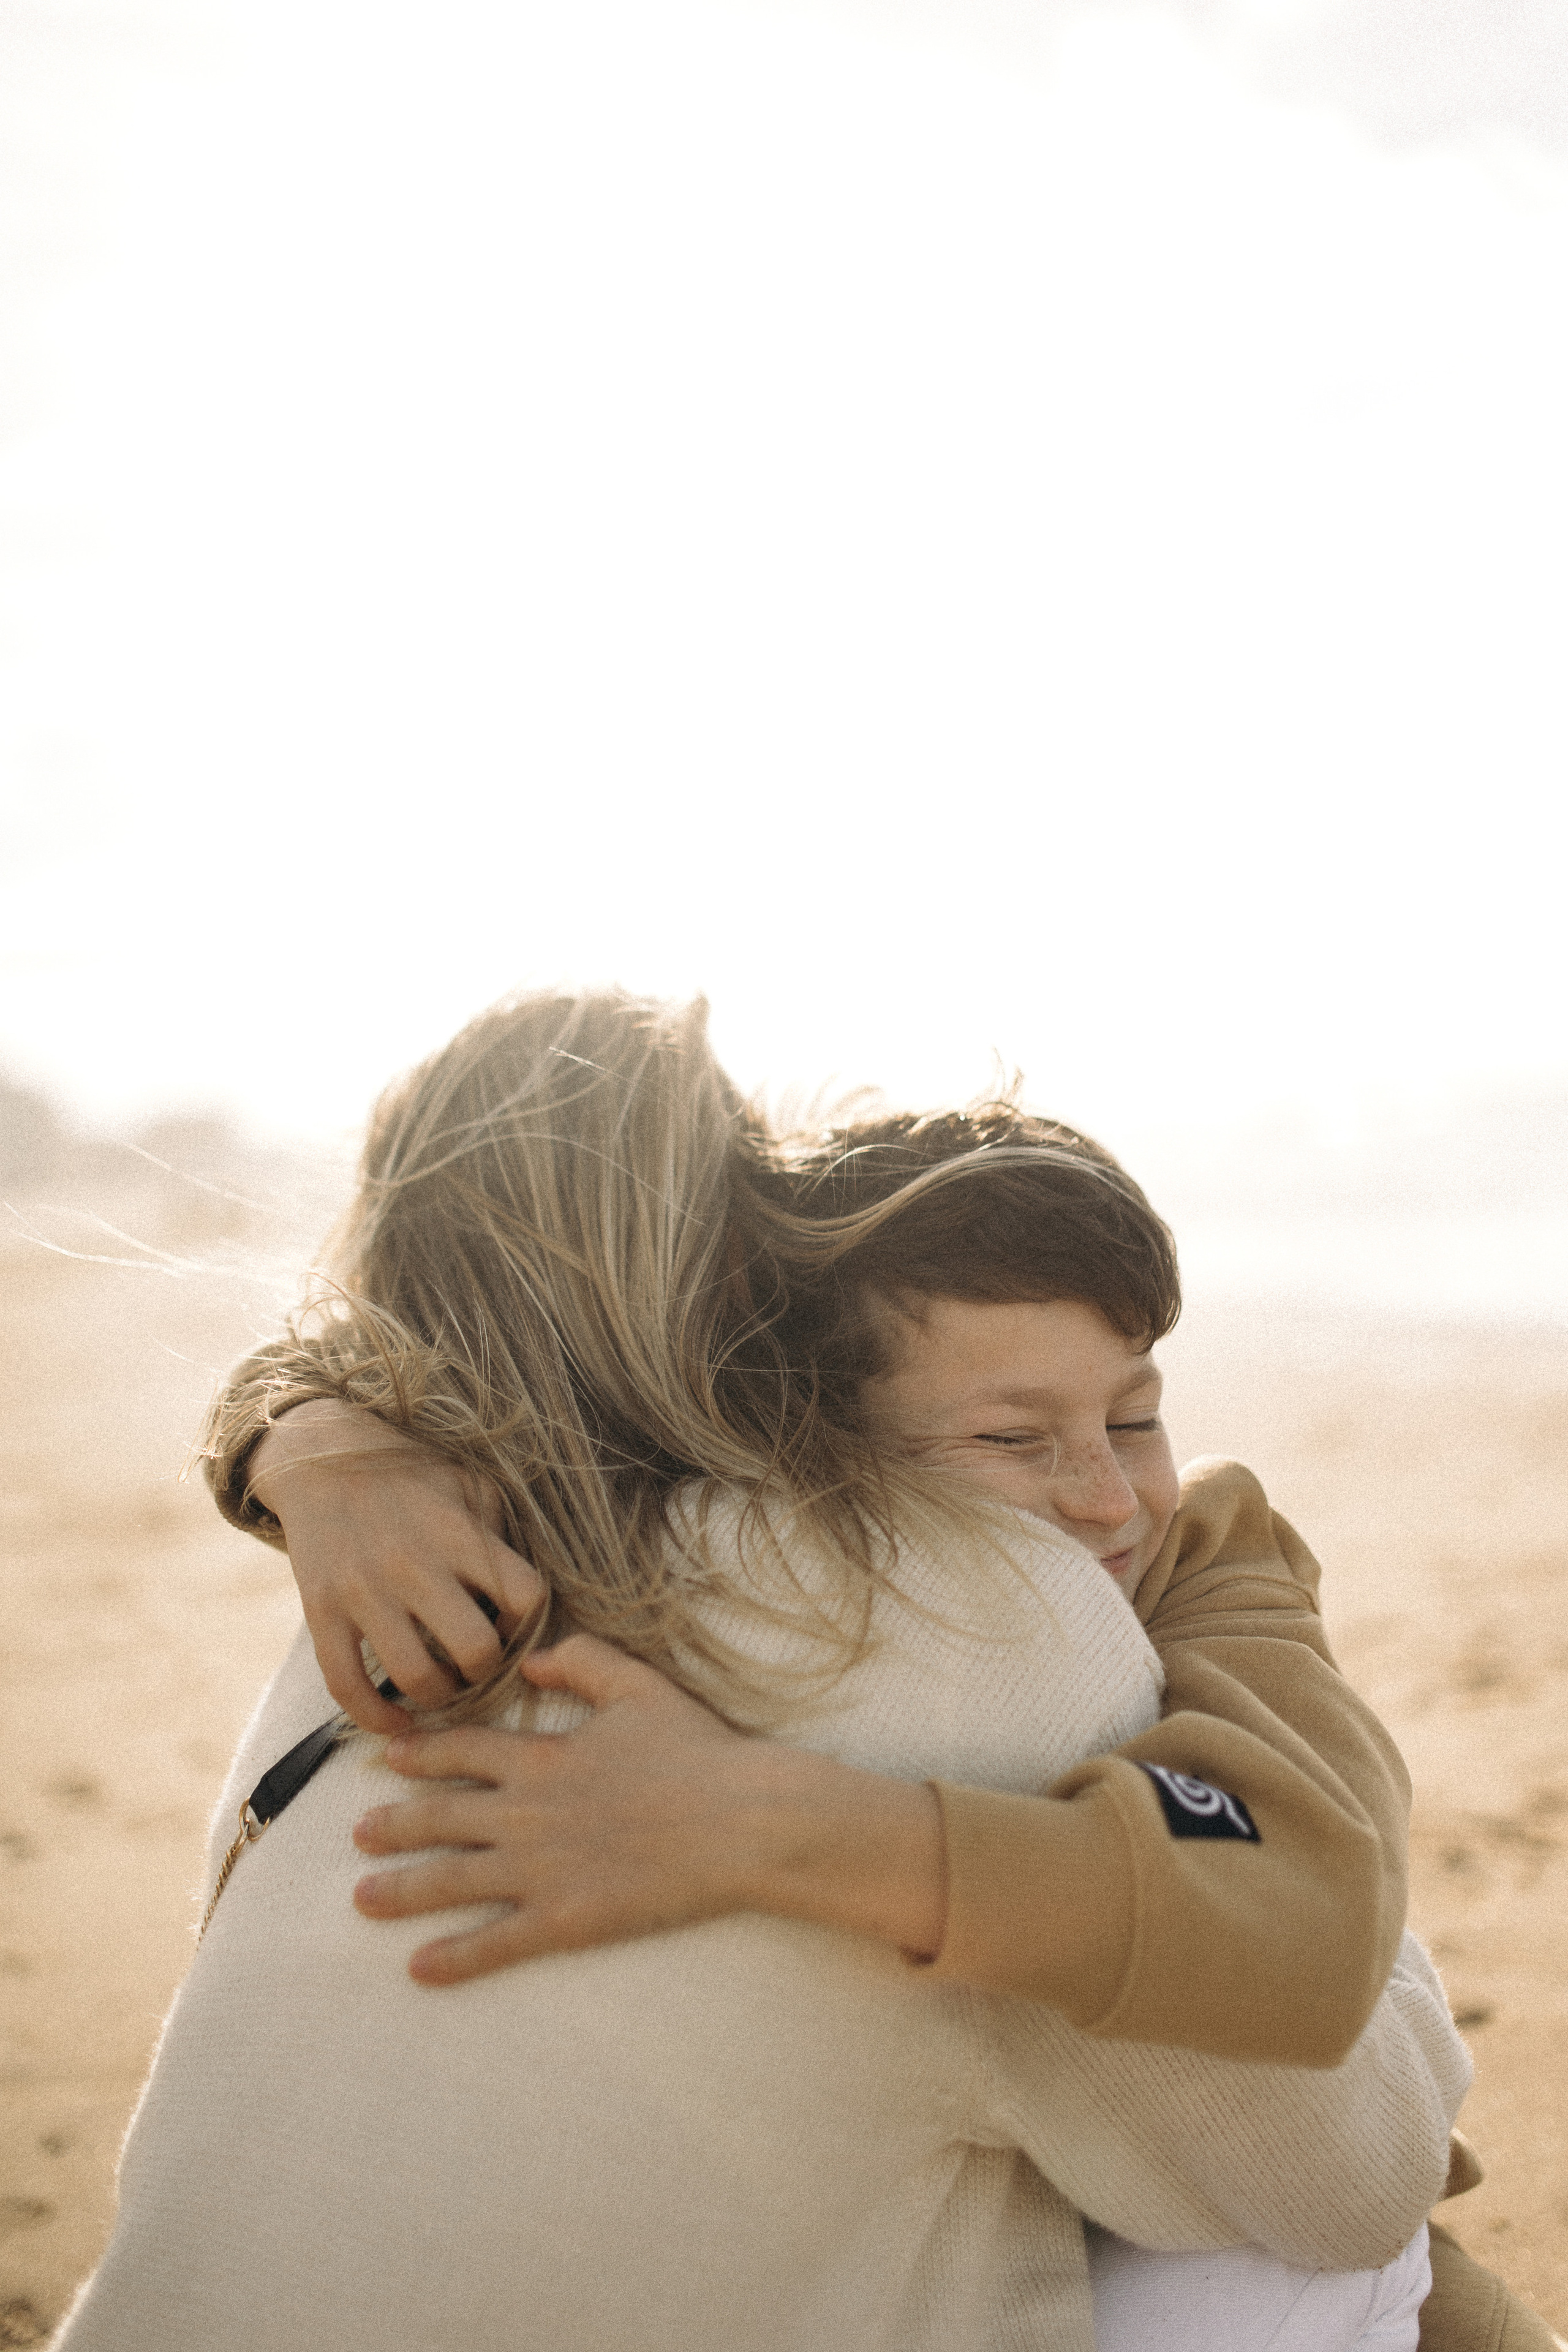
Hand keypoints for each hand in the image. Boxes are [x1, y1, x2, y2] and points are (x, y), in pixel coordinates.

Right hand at [250, 1404, 544, 1729]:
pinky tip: (395, 1721)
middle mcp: (413, 1564)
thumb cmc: (410, 1476)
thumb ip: (500, 1536)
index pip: (525, 1597)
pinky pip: (347, 1686)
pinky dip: (375, 1718)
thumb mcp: (468, 1486)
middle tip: (476, 1664)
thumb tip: (525, 1599)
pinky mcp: (321, 1611)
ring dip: (438, 1697)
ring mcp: (363, 1591)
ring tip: (442, 1686)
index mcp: (458, 1534)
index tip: (513, 1626)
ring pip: (416, 1677)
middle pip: (475, 1649)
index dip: (529, 1624)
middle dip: (485, 1670)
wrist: (321, 1459)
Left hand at [352, 1633, 946, 1983]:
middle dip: (395, 1825)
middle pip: (442, 1818)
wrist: (741, 1820)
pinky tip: (418, 1968)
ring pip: (453, 1880)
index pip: (465, 1753)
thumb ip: (582, 1662)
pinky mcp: (566, 1919)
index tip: (387, 1761)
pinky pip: (497, 1942)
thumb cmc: (698, 1751)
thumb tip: (532, 1659)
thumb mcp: (640, 1686)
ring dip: (402, 1890)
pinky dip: (455, 1958)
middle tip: (357, 1835)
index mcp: (545, 1757)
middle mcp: (529, 1813)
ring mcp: (543, 1869)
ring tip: (362, 1898)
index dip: (422, 1756)